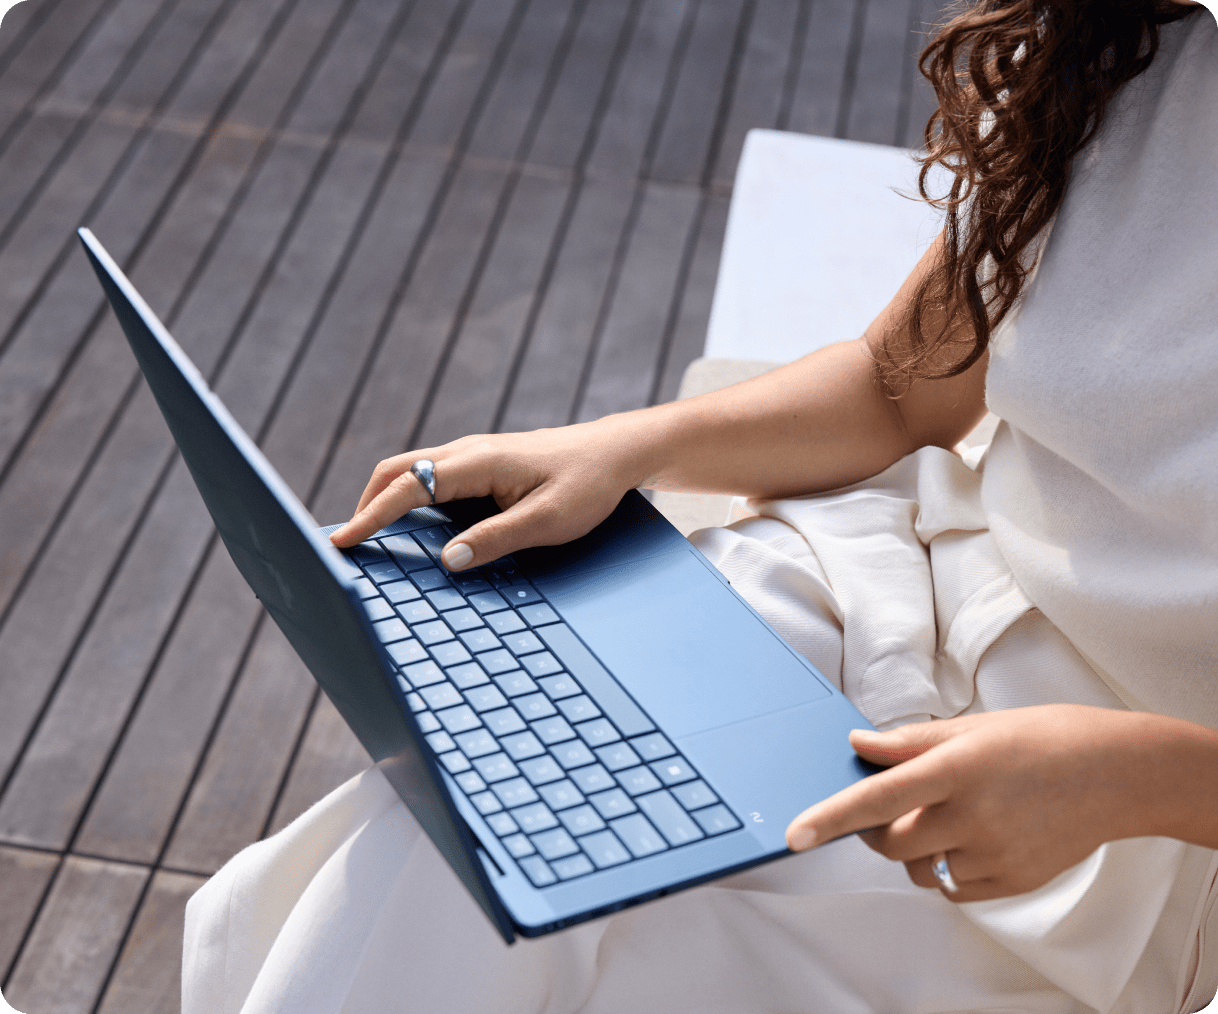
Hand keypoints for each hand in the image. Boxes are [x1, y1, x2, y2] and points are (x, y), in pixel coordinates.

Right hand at [327, 420, 642, 569]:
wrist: (614, 453)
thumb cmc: (587, 485)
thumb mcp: (549, 520)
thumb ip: (497, 539)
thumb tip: (448, 562)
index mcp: (478, 461)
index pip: (408, 487)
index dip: (372, 515)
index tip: (343, 541)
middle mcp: (467, 451)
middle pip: (396, 470)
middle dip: (366, 504)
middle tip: (346, 543)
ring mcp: (472, 455)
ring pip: (411, 471)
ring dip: (385, 499)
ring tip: (368, 536)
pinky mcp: (481, 464)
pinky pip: (431, 477)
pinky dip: (408, 497)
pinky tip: (410, 525)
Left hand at [784, 705, 1194, 901]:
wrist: (1117, 773)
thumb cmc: (1044, 739)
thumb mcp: (974, 727)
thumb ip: (910, 741)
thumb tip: (859, 745)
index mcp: (959, 766)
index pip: (880, 796)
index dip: (833, 816)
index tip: (795, 835)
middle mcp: (975, 813)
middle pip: (892, 841)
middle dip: (878, 829)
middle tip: (893, 807)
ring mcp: (996, 852)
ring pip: (920, 867)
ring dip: (914, 849)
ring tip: (946, 816)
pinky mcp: (1013, 880)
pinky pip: (953, 887)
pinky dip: (946, 868)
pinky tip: (972, 837)